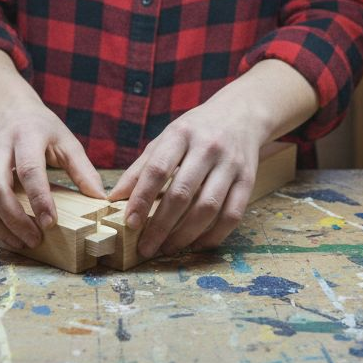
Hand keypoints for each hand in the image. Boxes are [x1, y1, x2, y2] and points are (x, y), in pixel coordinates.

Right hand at [0, 103, 105, 249]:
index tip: (49, 223)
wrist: (7, 109)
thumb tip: (100, 198)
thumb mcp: (66, 140)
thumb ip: (82, 168)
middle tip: (33, 239)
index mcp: (26, 136)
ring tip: (16, 242)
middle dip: (13, 218)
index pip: (29, 169)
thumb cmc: (40, 128)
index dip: (39, 199)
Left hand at [107, 101, 264, 258]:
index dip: (142, 199)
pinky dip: (214, 235)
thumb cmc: (196, 131)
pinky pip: (233, 215)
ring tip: (168, 248)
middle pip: (182, 194)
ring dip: (185, 235)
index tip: (129, 223)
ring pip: (208, 208)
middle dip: (160, 226)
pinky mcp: (248, 180)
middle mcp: (208, 148)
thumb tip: (114, 199)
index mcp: (181, 134)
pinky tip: (196, 244)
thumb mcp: (165, 139)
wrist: (241, 115)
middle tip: (146, 248)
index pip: (158, 170)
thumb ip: (141, 168)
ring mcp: (231, 164)